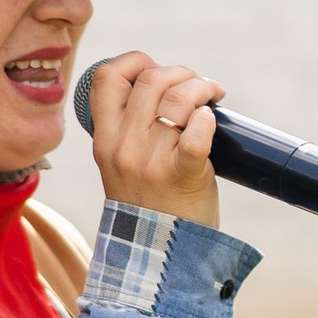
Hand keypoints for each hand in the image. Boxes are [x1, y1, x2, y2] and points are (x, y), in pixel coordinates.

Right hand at [86, 50, 222, 223]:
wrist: (159, 256)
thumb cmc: (148, 204)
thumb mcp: (120, 164)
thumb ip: (128, 129)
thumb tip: (161, 85)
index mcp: (104, 139)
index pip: (106, 77)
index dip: (134, 61)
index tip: (156, 70)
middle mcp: (123, 147)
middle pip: (150, 79)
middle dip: (181, 73)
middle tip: (198, 87)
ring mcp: (151, 162)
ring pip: (177, 98)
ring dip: (202, 87)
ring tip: (212, 97)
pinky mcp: (181, 175)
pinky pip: (197, 133)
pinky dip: (208, 119)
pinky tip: (213, 119)